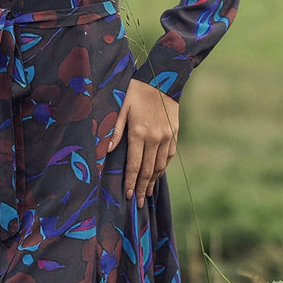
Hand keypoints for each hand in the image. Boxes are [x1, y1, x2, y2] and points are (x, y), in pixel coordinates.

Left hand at [106, 79, 178, 207]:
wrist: (163, 78)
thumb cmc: (136, 91)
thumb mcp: (121, 107)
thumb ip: (114, 130)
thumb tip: (108, 151)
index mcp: (139, 133)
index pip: (135, 165)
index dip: (132, 182)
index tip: (129, 196)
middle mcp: (155, 138)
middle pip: (149, 170)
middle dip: (143, 188)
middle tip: (139, 203)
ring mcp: (167, 137)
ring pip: (160, 166)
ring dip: (154, 181)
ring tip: (148, 193)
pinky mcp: (174, 133)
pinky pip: (169, 156)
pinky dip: (163, 168)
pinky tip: (158, 174)